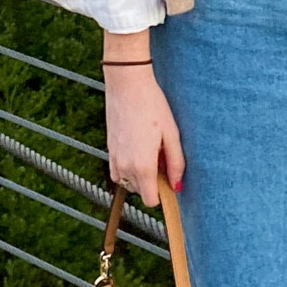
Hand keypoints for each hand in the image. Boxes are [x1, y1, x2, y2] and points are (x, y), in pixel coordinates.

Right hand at [103, 38, 184, 206]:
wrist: (127, 85)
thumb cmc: (152, 106)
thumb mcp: (172, 134)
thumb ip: (176, 163)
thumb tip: (177, 186)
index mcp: (142, 166)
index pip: (150, 200)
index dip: (163, 193)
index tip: (170, 178)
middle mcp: (125, 167)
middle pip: (140, 192)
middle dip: (152, 181)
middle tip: (161, 157)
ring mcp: (114, 159)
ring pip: (128, 182)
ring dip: (139, 175)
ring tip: (149, 151)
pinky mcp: (109, 150)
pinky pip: (118, 172)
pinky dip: (128, 168)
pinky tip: (138, 149)